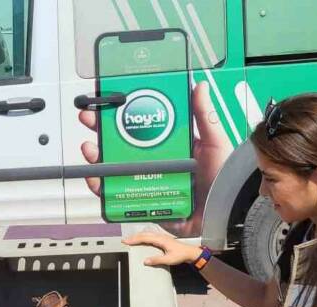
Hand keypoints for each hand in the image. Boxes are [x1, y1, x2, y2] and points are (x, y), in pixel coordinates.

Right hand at [79, 80, 233, 237]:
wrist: (227, 211)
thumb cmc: (224, 179)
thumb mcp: (215, 141)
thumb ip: (204, 115)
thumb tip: (199, 85)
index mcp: (170, 148)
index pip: (140, 129)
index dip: (122, 117)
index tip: (106, 104)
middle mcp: (156, 166)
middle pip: (122, 149)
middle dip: (102, 135)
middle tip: (89, 121)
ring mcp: (149, 185)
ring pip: (116, 172)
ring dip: (97, 161)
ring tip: (90, 150)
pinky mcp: (146, 206)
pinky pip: (119, 199)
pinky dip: (104, 191)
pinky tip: (96, 179)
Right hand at [121, 230, 201, 266]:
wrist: (190, 252)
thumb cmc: (180, 255)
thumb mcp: (169, 259)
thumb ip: (157, 260)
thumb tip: (145, 261)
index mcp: (160, 240)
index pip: (144, 238)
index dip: (134, 239)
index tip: (126, 241)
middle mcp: (160, 236)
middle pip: (144, 234)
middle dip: (133, 237)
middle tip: (124, 240)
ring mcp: (161, 237)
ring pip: (147, 234)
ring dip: (138, 236)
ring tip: (130, 239)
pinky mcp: (162, 239)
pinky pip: (150, 236)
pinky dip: (143, 237)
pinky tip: (141, 239)